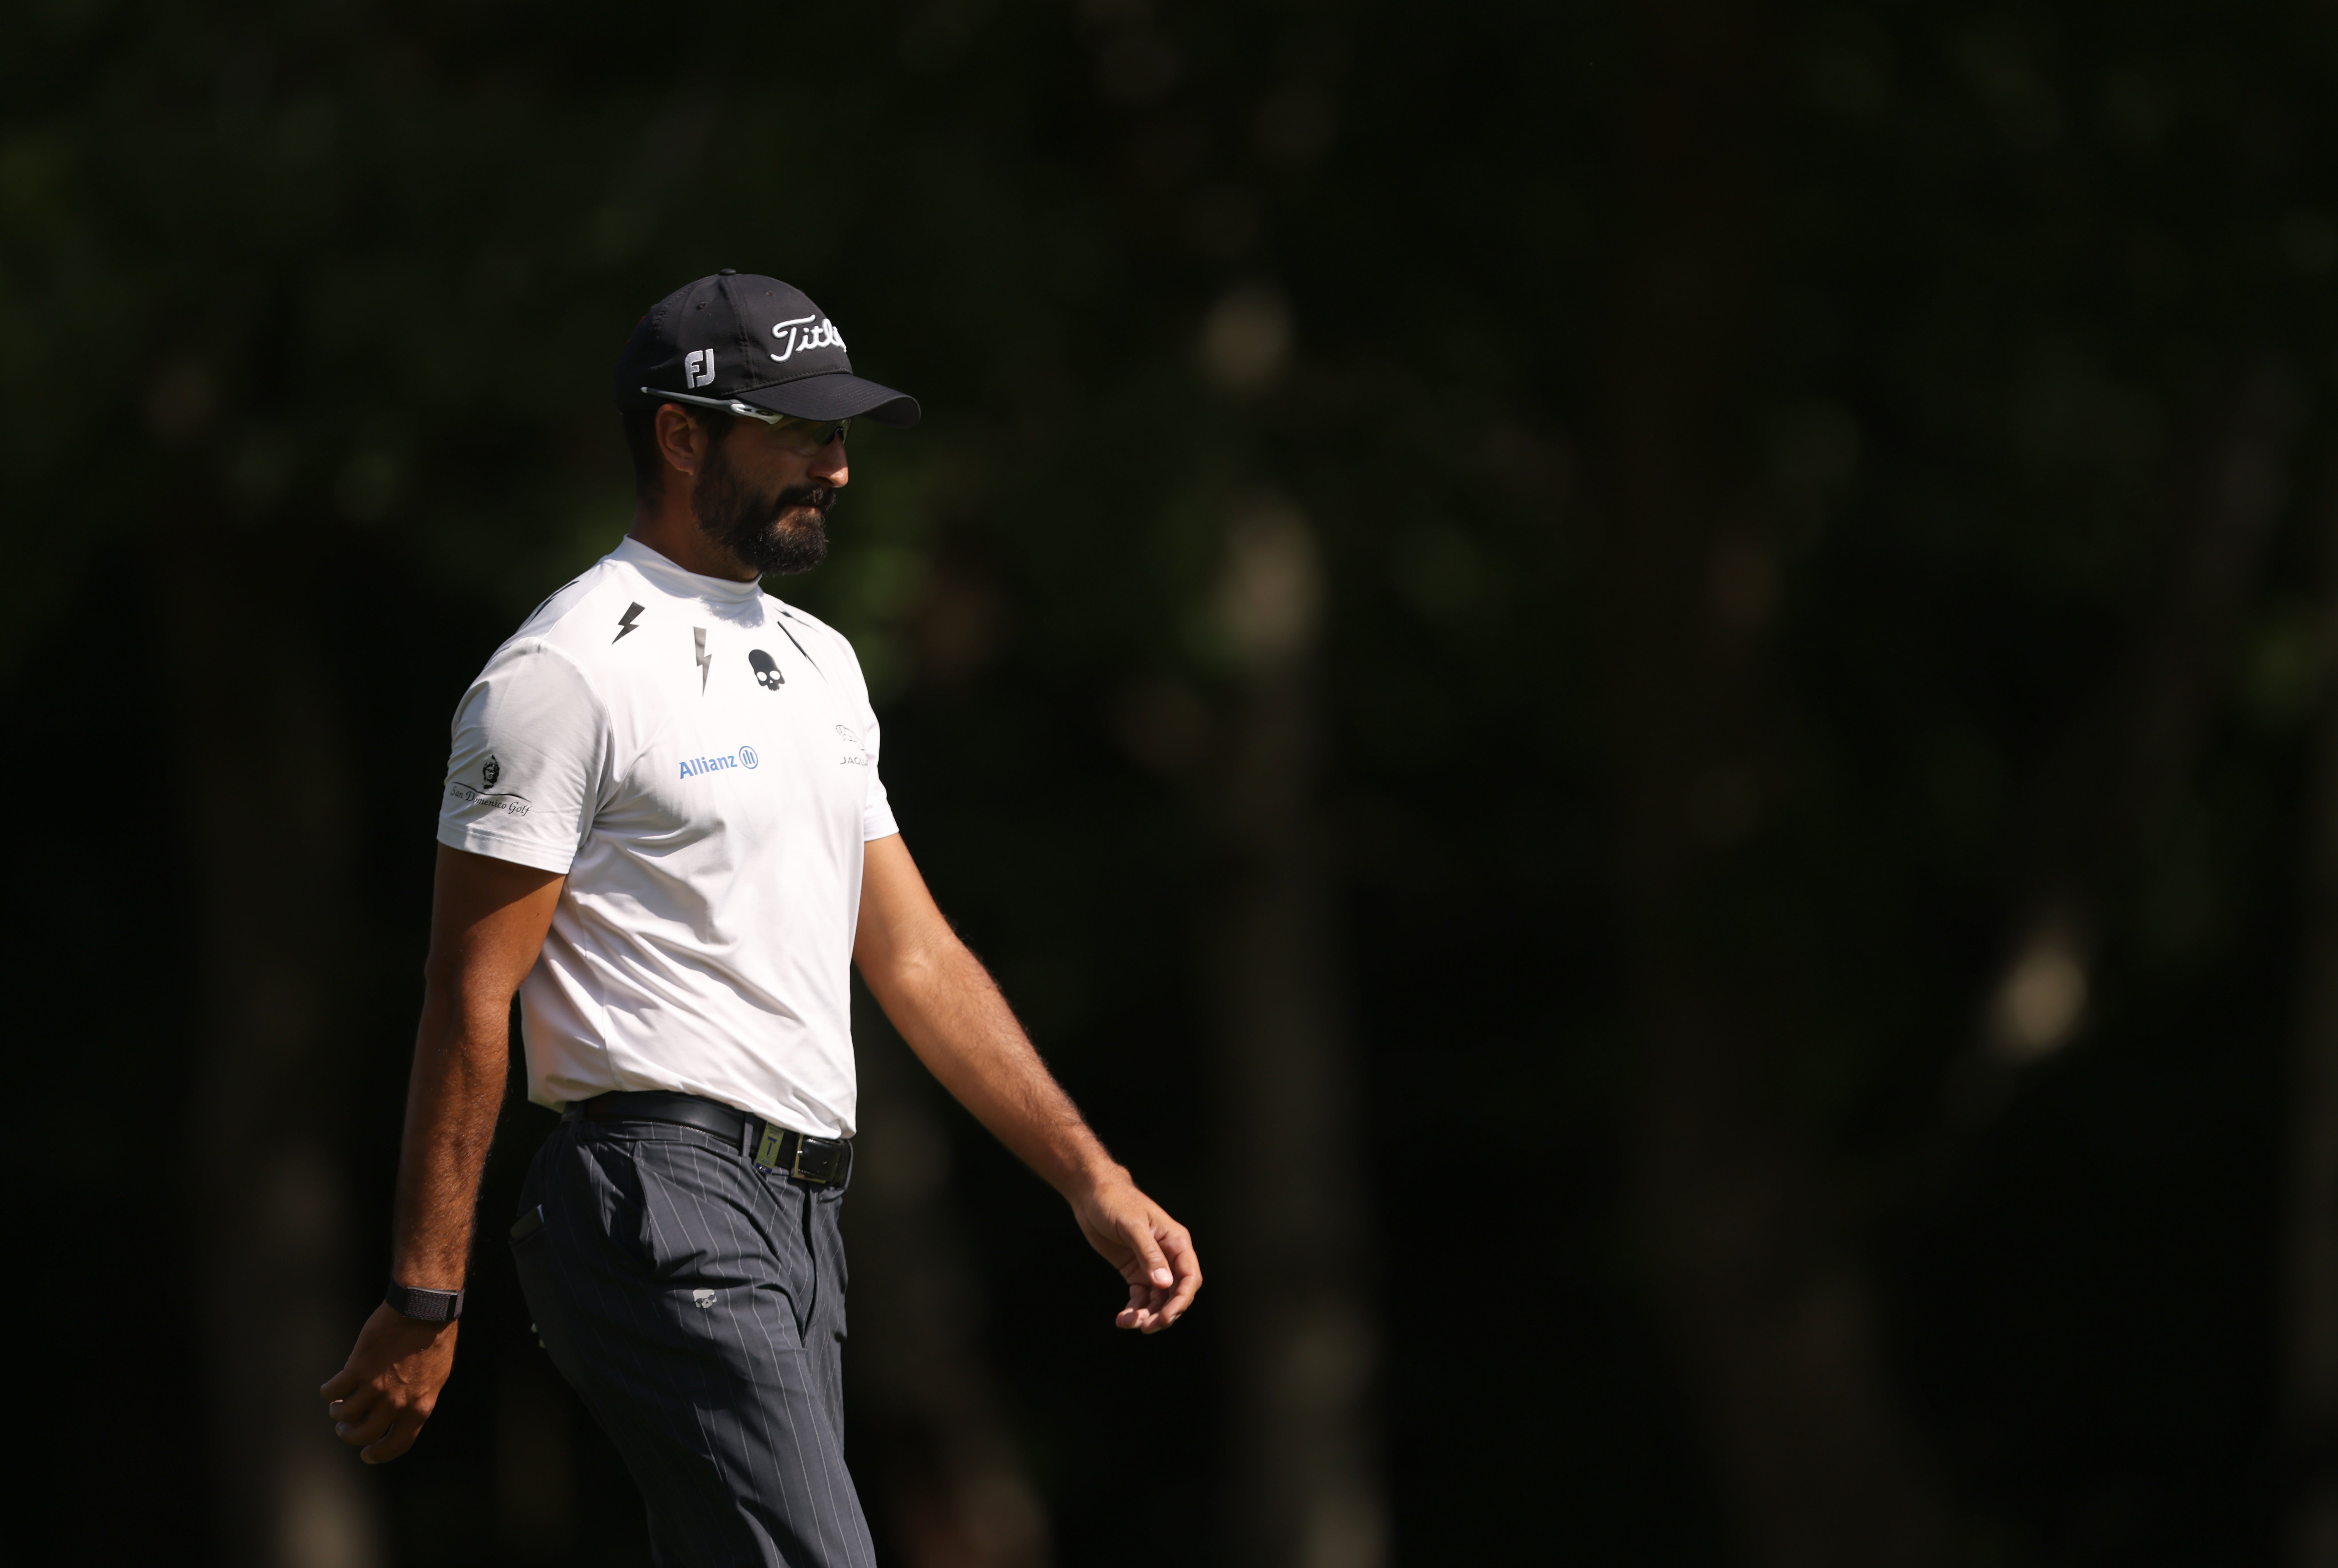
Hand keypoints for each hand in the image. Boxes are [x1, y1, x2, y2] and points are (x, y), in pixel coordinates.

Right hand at [318, 1303, 459, 1462]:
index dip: (379, 1454)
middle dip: (350, 1436)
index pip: (397, 1444)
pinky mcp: (358, 1369)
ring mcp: (376, 1387)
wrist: (424, 1311)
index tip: (367, 1454)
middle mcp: (396, 1403)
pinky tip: (329, 1389)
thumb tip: (398, 1414)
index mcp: (419, 1408)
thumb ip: (416, 1399)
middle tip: (345, 1429)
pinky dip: (328, 1392)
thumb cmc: (434, 1341)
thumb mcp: (435, 1378)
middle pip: (364, 1435)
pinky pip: (333, 1390)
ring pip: (344, 1415)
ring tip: (337, 1405)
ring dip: (337, 1413)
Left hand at [1072, 1172, 1201, 1332]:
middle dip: (1165, 1313)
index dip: (1182, 1299)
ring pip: (1158, 1299)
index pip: (1190, 1276)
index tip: (1166, 1316)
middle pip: (1176, 1292)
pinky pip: (1141, 1297)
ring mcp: (1151, 1265)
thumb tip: (1165, 1284)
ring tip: (1129, 1323)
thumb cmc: (1115, 1201)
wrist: (1091, 1194)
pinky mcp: (1135, 1271)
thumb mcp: (1132, 1226)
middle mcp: (1168, 1255)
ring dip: (1148, 1315)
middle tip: (1147, 1327)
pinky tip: (1122, 1319)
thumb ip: (1149, 1254)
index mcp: (1175, 1241)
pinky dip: (1134, 1310)